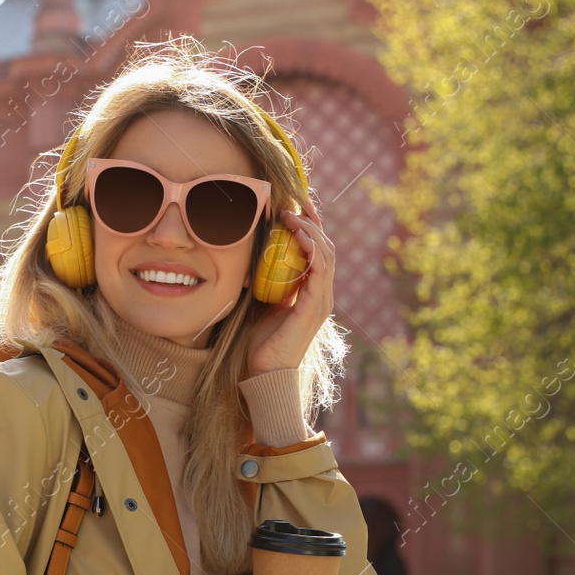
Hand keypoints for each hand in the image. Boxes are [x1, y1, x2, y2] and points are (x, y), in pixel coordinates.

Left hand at [247, 194, 335, 376]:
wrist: (263, 373)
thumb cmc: (258, 342)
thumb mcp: (262, 302)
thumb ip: (265, 281)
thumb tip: (249, 255)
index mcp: (311, 292)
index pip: (317, 251)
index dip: (309, 226)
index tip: (294, 205)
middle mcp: (321, 294)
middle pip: (325, 247)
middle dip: (311, 221)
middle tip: (293, 202)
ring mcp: (321, 301)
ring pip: (325, 254)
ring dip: (309, 230)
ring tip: (291, 215)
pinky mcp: (315, 308)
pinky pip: (320, 270)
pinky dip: (311, 249)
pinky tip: (298, 236)